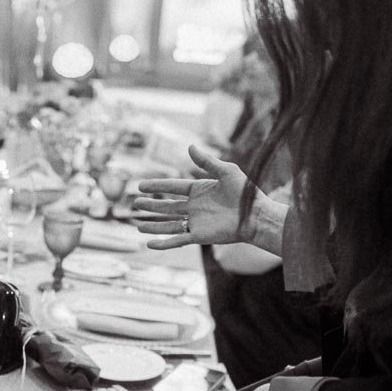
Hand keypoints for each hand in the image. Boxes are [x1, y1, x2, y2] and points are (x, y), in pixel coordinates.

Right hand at [132, 144, 283, 251]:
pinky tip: (149, 244)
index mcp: (199, 190)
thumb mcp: (226, 171)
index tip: (141, 185)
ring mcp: (196, 222)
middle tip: (135, 202)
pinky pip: (177, 239)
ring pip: (168, 223)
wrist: (256, 215)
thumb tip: (190, 146)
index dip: (157, 186)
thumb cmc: (246, 193)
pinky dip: (163, 243)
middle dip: (151, 205)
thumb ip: (207, 161)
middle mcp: (194, 207)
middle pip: (167, 206)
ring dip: (153, 224)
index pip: (173, 187)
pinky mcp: (199, 236)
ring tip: (137, 223)